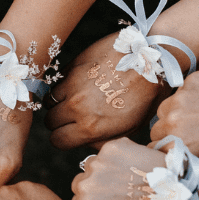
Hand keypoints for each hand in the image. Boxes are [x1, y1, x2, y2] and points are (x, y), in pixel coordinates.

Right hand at [45, 32, 167, 149]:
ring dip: (59, 103)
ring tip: (75, 100)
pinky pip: (57, 82)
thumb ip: (105, 138)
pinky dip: (63, 86)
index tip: (70, 134)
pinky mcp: (73, 66)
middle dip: (59, 123)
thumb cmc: (147, 94)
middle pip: (49, 122)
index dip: (63, 140)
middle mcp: (77, 107)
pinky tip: (79, 85)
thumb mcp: (132, 127)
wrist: (149, 58)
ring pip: (50, 101)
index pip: (57, 141)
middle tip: (72, 118)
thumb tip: (88, 141)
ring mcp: (73, 85)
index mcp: (91, 126)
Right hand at [70, 138, 171, 199]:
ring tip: (129, 177)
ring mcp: (96, 166)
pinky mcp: (110, 148)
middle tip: (118, 189)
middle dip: (96, 185)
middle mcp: (83, 187)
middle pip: (80, 182)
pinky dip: (120, 156)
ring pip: (93, 165)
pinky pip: (109, 151)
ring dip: (106, 169)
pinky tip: (135, 165)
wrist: (176, 194)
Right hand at [151, 71, 198, 161]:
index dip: (167, 152)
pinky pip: (181, 91)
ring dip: (176, 114)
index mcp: (179, 144)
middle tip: (191, 136)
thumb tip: (174, 160)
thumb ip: (188, 159)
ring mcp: (182, 97)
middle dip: (169, 133)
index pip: (153, 150)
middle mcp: (174, 119)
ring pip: (166, 108)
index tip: (178, 151)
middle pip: (157, 129)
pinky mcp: (193, 80)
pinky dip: (190, 97)